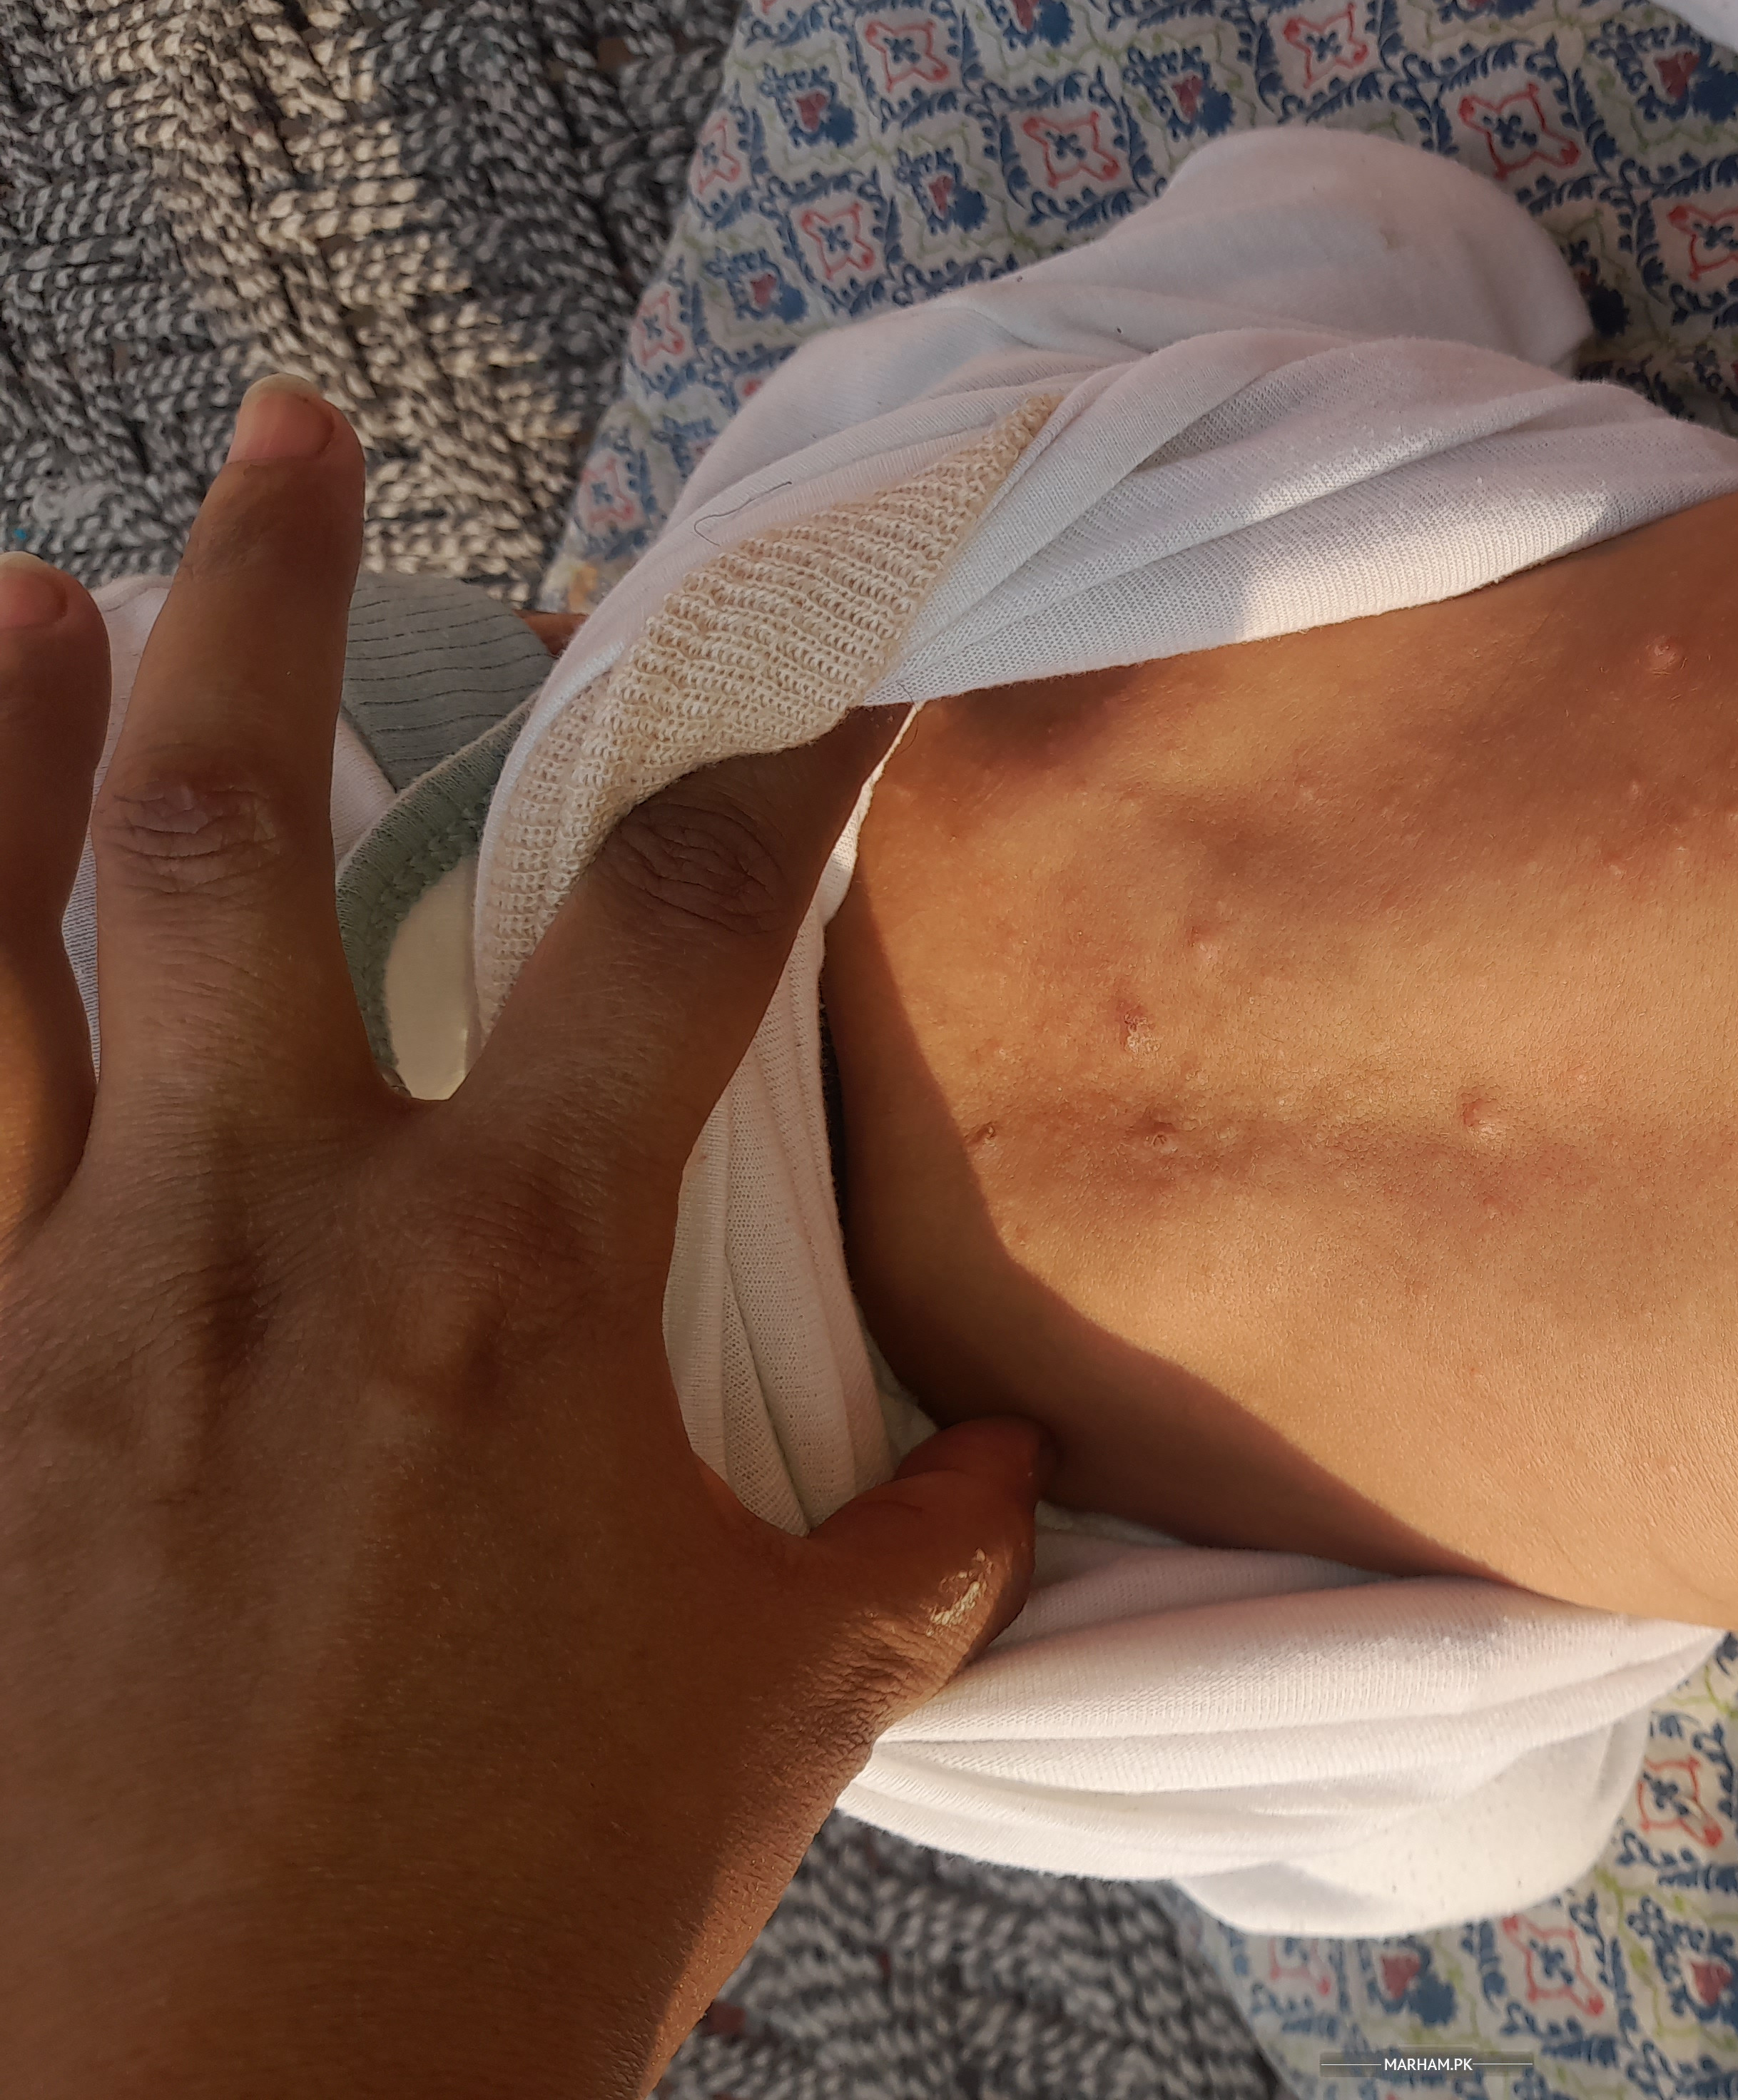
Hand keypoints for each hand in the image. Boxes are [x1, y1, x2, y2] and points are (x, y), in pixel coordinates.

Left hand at [0, 378, 1048, 2098]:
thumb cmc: (505, 1927)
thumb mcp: (765, 1726)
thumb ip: (902, 1556)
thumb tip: (1010, 1470)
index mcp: (505, 1285)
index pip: (684, 931)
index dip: (787, 764)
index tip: (838, 670)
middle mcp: (250, 1238)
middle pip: (239, 831)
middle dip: (272, 599)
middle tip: (289, 437)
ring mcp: (40, 1315)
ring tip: (27, 590)